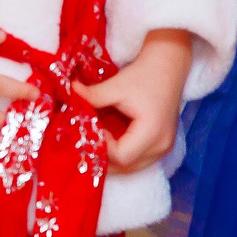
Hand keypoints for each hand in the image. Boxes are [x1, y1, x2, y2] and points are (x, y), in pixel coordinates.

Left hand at [76, 30, 194, 173]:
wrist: (167, 69)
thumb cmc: (144, 76)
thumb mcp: (117, 85)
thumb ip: (93, 95)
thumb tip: (69, 93)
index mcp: (152, 133)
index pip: (122, 156)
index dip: (102, 147)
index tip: (89, 129)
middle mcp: (161, 146)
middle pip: (127, 167)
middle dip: (103, 159)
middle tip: (83, 143)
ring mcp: (163, 148)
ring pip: (132, 167)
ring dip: (111, 160)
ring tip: (93, 144)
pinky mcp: (161, 145)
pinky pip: (138, 160)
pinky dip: (120, 155)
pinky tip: (106, 142)